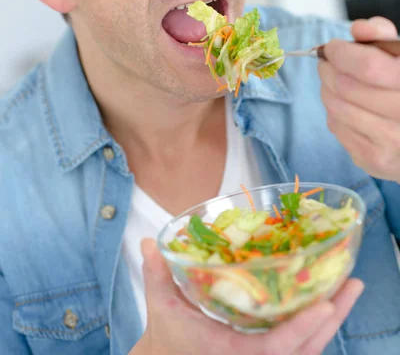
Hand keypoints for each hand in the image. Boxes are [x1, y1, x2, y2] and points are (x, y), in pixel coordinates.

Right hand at [130, 239, 362, 354]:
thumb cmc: (167, 336)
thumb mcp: (159, 306)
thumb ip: (156, 274)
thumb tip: (148, 242)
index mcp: (229, 352)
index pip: (271, 348)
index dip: (299, 331)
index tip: (322, 306)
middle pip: (303, 349)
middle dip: (330, 319)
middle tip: (353, 285)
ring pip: (308, 348)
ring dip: (332, 319)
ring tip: (350, 287)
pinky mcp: (266, 352)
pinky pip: (301, 345)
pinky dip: (319, 325)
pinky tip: (330, 300)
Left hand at [319, 16, 399, 181]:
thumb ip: (382, 36)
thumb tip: (359, 28)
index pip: (369, 67)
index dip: (343, 54)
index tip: (333, 47)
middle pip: (347, 87)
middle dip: (329, 69)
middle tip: (328, 63)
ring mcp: (391, 142)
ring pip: (336, 107)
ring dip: (327, 89)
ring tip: (333, 81)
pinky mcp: (374, 159)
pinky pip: (336, 126)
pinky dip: (333, 110)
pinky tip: (345, 104)